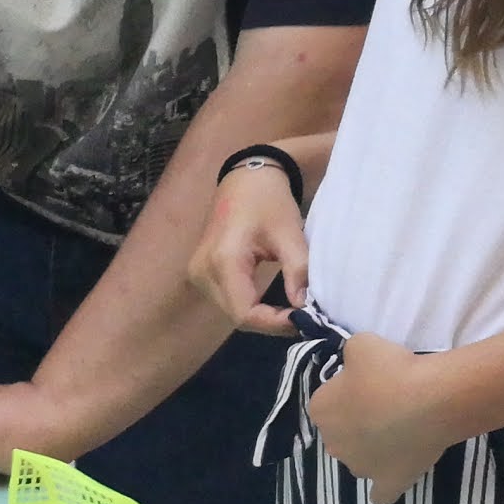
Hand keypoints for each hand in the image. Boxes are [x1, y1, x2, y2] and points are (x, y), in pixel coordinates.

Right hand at [197, 159, 316, 335]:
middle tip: (302, 320)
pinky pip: (228, 301)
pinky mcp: (202, 275)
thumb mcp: (289, 233)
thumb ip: (298, 272)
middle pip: (237, 316)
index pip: (244, 312)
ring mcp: (198, 275)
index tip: (303, 321)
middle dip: (271, 323)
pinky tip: (274, 305)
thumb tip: (304, 308)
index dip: (274, 323)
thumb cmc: (268, 200)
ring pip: (232, 312)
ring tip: (291, 313)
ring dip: (262, 318)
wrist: (244, 180)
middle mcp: (203, 272)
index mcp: (223, 260)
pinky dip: (252, 307)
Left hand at [306, 331, 456, 503]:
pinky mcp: (388, 482)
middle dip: (359, 421)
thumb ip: (352, 355)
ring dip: (373, 449)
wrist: (428, 399)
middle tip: (389, 403)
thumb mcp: (362, 344)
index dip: (348, 391)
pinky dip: (384, 489)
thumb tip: (356, 362)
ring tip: (402, 430)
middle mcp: (333, 443)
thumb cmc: (392, 369)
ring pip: (359, 459)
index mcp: (321, 410)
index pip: (327, 400)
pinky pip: (380, 494)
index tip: (371, 382)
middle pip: (342, 431)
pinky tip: (392, 478)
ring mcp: (360, 467)